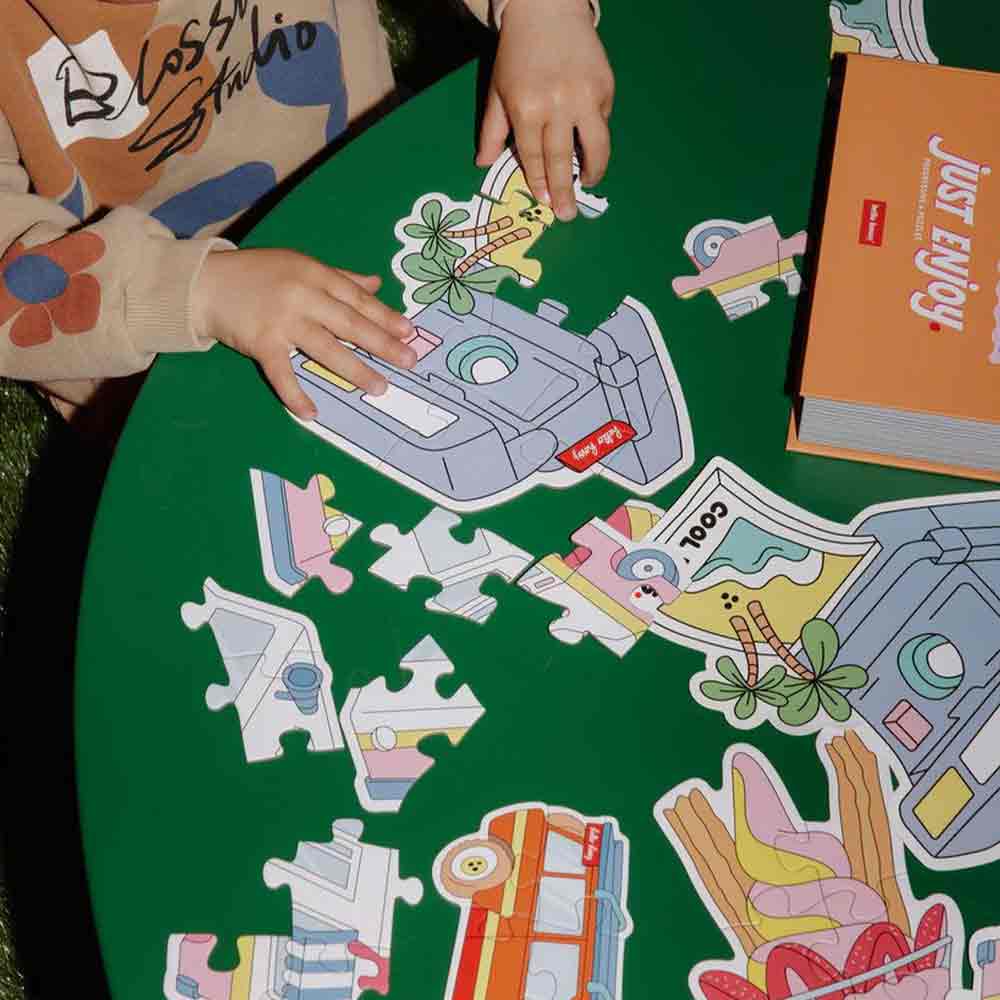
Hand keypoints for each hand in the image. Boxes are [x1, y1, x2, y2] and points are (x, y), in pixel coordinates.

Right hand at [191, 248, 416, 418]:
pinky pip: (282, 374)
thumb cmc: (258, 275)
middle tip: (409, 361)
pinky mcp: (260, 343)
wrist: (205, 283)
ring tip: (379, 387)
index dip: (385, 316)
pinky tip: (312, 413)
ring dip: (355, 370)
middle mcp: (302, 296)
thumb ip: (339, 277)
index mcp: (315, 274)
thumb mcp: (300, 266)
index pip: (357, 298)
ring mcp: (282, 320)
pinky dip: (295, 395)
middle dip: (382, 343)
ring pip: (326, 348)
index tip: (409, 332)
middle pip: (349, 323)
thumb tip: (376, 283)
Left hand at [476, 0, 613, 221]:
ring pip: (595, 146)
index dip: (539, 182)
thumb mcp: (498, 91)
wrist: (547, 10)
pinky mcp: (605, 87)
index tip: (545, 203)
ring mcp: (586, 96)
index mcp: (527, 109)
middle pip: (561, 159)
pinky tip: (589, 142)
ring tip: (588, 183)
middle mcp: (558, 105)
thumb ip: (492, 131)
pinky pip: (603, 122)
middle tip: (568, 214)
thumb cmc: (517, 54)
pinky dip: (597, 136)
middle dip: (564, 191)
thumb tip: (483, 164)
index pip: (534, 157)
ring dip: (593, 170)